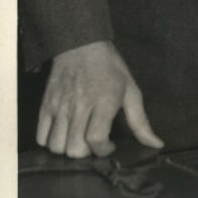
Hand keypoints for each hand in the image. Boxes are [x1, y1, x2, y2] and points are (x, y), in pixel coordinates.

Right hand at [37, 40, 163, 157]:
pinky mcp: (45, 105)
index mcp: (104, 101)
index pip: (96, 139)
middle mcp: (80, 105)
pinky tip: (64, 133)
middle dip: (87, 153)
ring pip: (56, 146)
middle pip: (74, 148)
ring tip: (79, 138)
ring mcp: (60, 106)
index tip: (109, 146)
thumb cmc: (109, 68)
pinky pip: (41, 137)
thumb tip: (156, 143)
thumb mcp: (131, 90)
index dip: (103, 150)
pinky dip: (50, 142)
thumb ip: (141, 121)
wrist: (81, 45)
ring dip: (68, 149)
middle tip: (94, 143)